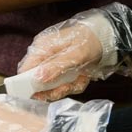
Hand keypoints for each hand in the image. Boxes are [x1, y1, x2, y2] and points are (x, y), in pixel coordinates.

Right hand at [17, 3, 131, 100]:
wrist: (106, 37)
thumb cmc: (89, 40)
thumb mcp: (75, 54)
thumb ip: (56, 66)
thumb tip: (37, 78)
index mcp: (42, 47)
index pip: (25, 69)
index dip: (28, 84)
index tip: (40, 95)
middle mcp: (45, 56)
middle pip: (39, 82)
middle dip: (55, 89)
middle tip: (68, 87)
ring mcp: (54, 64)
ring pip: (53, 86)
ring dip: (68, 87)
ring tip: (80, 78)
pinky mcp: (63, 71)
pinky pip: (64, 84)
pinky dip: (75, 84)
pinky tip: (83, 77)